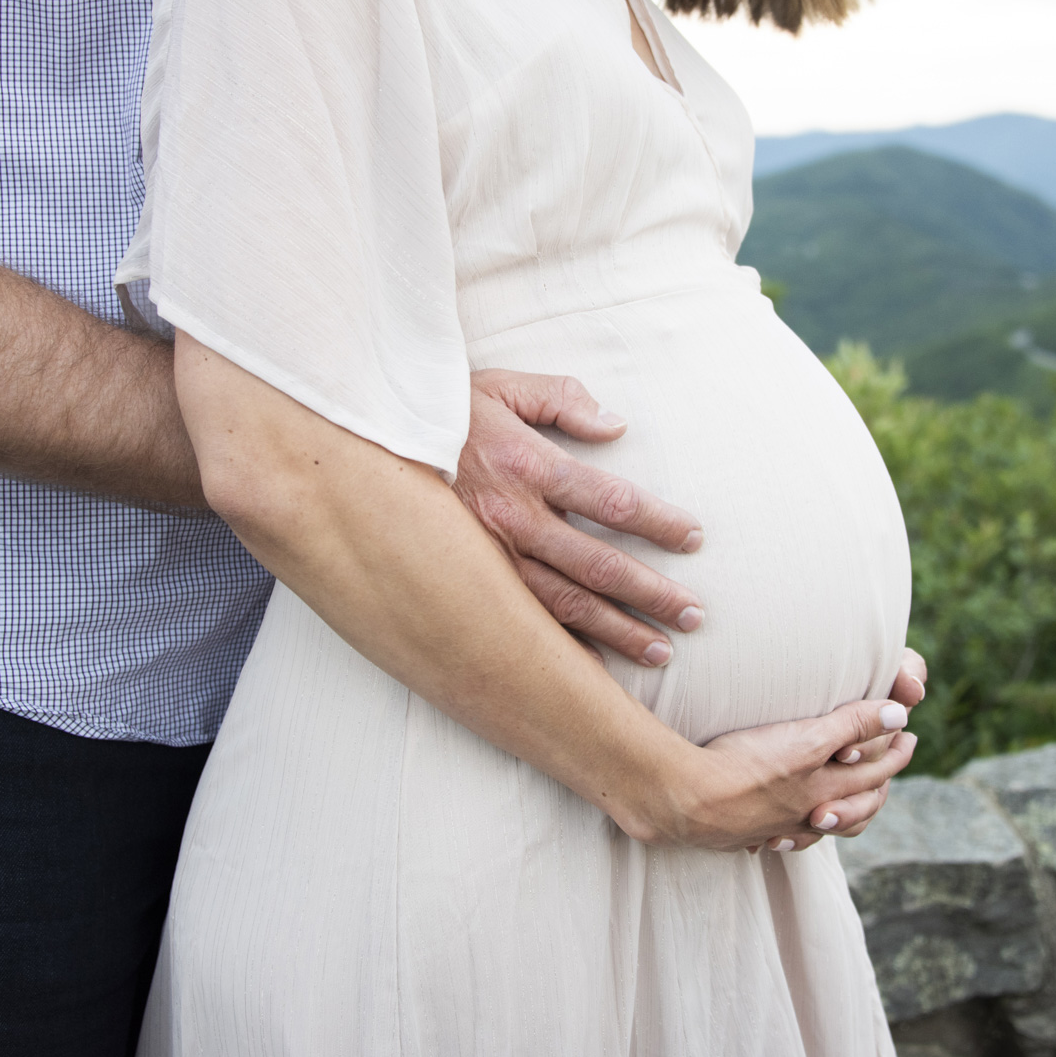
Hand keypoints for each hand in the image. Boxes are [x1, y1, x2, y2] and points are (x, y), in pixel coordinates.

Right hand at [455, 369, 705, 666]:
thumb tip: (616, 426)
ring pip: (564, 606)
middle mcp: (512, 519)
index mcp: (527, 465)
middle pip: (598, 566)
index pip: (611, 501)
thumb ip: (562, 397)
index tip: (694, 539)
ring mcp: (488, 558)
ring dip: (617, 631)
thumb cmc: (440, 411)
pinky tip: (591, 671)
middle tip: (695, 616)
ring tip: (660, 652)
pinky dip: (559, 650)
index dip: (658, 523)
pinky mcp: (466, 582)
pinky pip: (520, 623)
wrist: (360, 442)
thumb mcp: (500, 385)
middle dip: (652, 594)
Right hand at [622, 691, 919, 851]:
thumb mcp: (806, 740)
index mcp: (828, 792)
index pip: (875, 775)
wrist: (689, 802)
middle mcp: (807, 815)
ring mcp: (777, 827)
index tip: (908, 736)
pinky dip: (791, 834)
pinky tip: (779, 830)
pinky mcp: (746, 831)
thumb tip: (900, 715)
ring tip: (841, 807)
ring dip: (838, 817)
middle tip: (886, 771)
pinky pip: (779, 837)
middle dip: (876, 788)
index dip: (895, 753)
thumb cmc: (748, 767)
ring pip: (819, 829)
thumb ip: (852, 726)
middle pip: (855, 810)